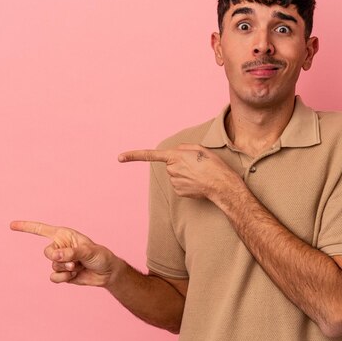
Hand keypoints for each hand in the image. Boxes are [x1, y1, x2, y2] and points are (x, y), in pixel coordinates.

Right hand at [10, 220, 118, 286]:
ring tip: (79, 267)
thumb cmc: (100, 256)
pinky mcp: (62, 273)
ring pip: (52, 265)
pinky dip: (64, 278)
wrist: (106, 273)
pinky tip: (75, 275)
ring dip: (66, 269)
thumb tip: (55, 256)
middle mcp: (60, 246)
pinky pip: (54, 277)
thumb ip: (71, 252)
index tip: (11, 225)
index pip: (41, 229)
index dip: (26, 227)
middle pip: (47, 252)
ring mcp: (60, 260)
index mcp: (64, 235)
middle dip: (59, 258)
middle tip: (75, 261)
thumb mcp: (88, 251)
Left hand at [118, 143, 240, 199]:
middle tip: (197, 164)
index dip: (133, 155)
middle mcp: (171, 169)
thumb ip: (183, 148)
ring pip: (176, 174)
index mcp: (175, 156)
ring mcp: (174, 182)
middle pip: (171, 164)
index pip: (150, 155)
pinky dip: (188, 183)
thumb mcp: (200, 148)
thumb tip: (176, 154)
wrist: (222, 185)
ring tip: (199, 174)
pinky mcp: (179, 192)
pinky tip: (198, 183)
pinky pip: (180, 184)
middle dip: (181, 163)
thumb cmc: (213, 165)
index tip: (120, 158)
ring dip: (185, 173)